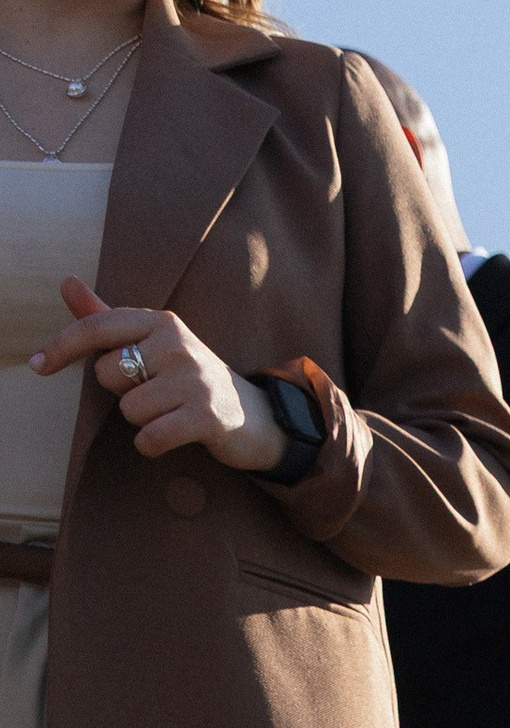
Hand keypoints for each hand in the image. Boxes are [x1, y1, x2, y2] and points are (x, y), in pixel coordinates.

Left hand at [30, 278, 285, 470]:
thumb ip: (108, 318)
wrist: (256, 417)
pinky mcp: (206, 416)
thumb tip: (66, 282)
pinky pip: (150, 437)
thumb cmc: (191, 380)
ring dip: (141, 421)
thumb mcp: (153, 344)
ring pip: (128, 410)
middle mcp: (178, 344)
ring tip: (169, 414)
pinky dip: (152, 444)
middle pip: (108, 374)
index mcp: (161, 322)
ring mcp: (194, 380)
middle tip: (156, 394)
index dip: (61, 347)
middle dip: (122, 392)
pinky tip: (172, 437)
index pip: (98, 328)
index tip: (36, 366)